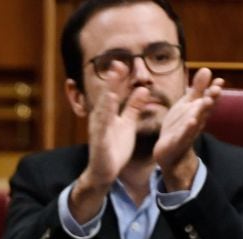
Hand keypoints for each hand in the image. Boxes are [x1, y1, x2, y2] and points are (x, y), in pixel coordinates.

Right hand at [79, 62, 152, 191]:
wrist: (104, 172)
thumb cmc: (114, 148)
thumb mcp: (127, 124)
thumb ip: (133, 107)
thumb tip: (142, 89)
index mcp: (108, 113)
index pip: (115, 92)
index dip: (120, 78)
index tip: (127, 62)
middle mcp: (101, 118)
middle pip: (108, 95)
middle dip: (113, 80)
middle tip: (119, 62)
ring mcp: (99, 129)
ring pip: (104, 107)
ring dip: (109, 91)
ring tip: (114, 76)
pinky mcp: (100, 141)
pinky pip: (104, 125)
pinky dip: (107, 112)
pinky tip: (111, 101)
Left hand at [155, 67, 224, 189]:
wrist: (170, 151)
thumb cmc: (180, 125)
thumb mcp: (188, 105)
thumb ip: (197, 89)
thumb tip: (207, 69)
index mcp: (198, 111)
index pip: (208, 99)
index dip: (213, 91)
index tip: (220, 81)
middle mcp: (196, 121)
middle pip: (204, 110)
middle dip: (210, 100)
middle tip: (216, 89)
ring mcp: (188, 132)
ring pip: (196, 121)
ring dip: (202, 112)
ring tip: (207, 101)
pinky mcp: (178, 142)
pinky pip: (184, 135)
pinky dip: (188, 129)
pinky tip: (192, 121)